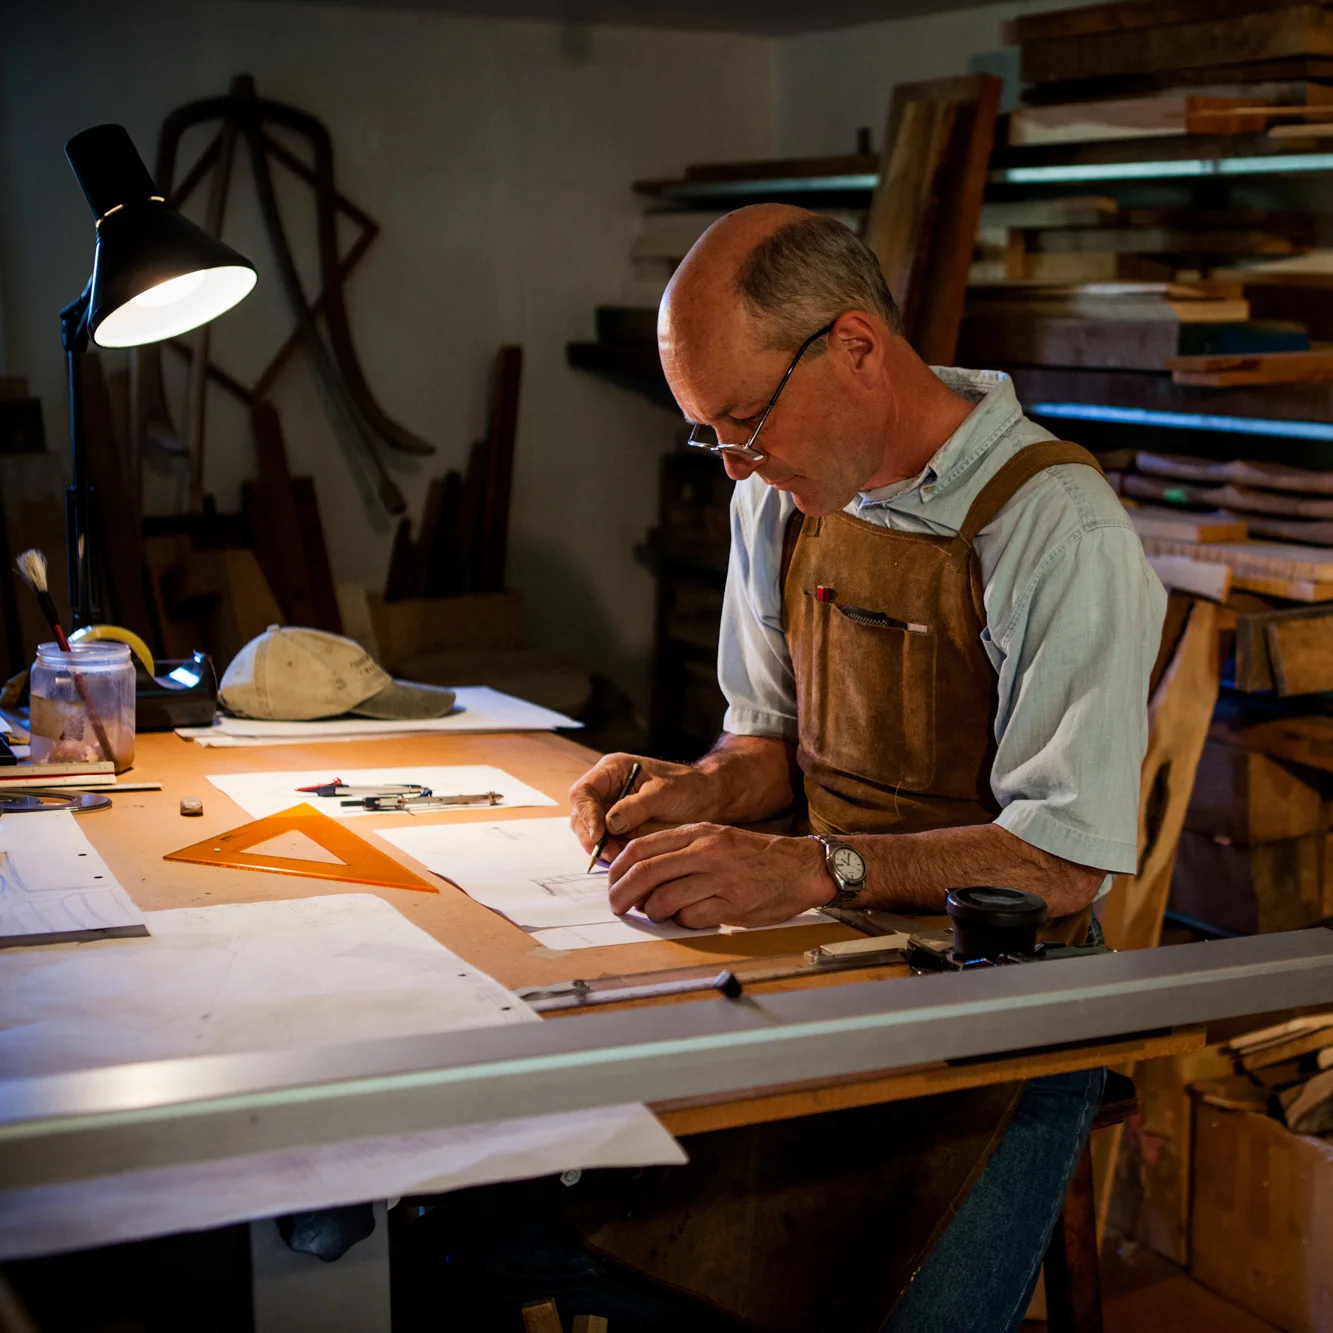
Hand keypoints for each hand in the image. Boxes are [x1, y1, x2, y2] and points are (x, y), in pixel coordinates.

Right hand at [569, 753, 718, 861]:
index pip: (583, 792)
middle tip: (610, 853)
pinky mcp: (620, 833)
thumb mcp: (664, 792)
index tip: (599, 833)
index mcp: (612, 772)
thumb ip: (636, 806)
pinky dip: (613, 857)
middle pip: (581, 817)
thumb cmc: (687, 787)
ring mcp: (611, 814)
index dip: (586, 813)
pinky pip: (607, 847)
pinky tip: (626, 862)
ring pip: (590, 836)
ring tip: (621, 859)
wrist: (707, 801)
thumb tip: (611, 823)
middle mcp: (606, 793)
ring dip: (601, 850)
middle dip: (591, 838)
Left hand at [606, 824, 830, 928]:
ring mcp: (719, 879)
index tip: (612, 883)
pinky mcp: (732, 905)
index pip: (642, 848)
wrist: (799, 867)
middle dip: (622, 894)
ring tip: (656, 914)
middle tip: (616, 906)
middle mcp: (706, 852)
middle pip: (646, 874)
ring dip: (652, 912)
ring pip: (664, 899)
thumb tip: (640, 873)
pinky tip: (688, 917)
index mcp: (698, 833)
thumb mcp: (716, 837)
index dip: (618, 869)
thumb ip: (681, 850)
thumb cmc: (753, 855)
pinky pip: (690, 918)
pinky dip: (681, 922)